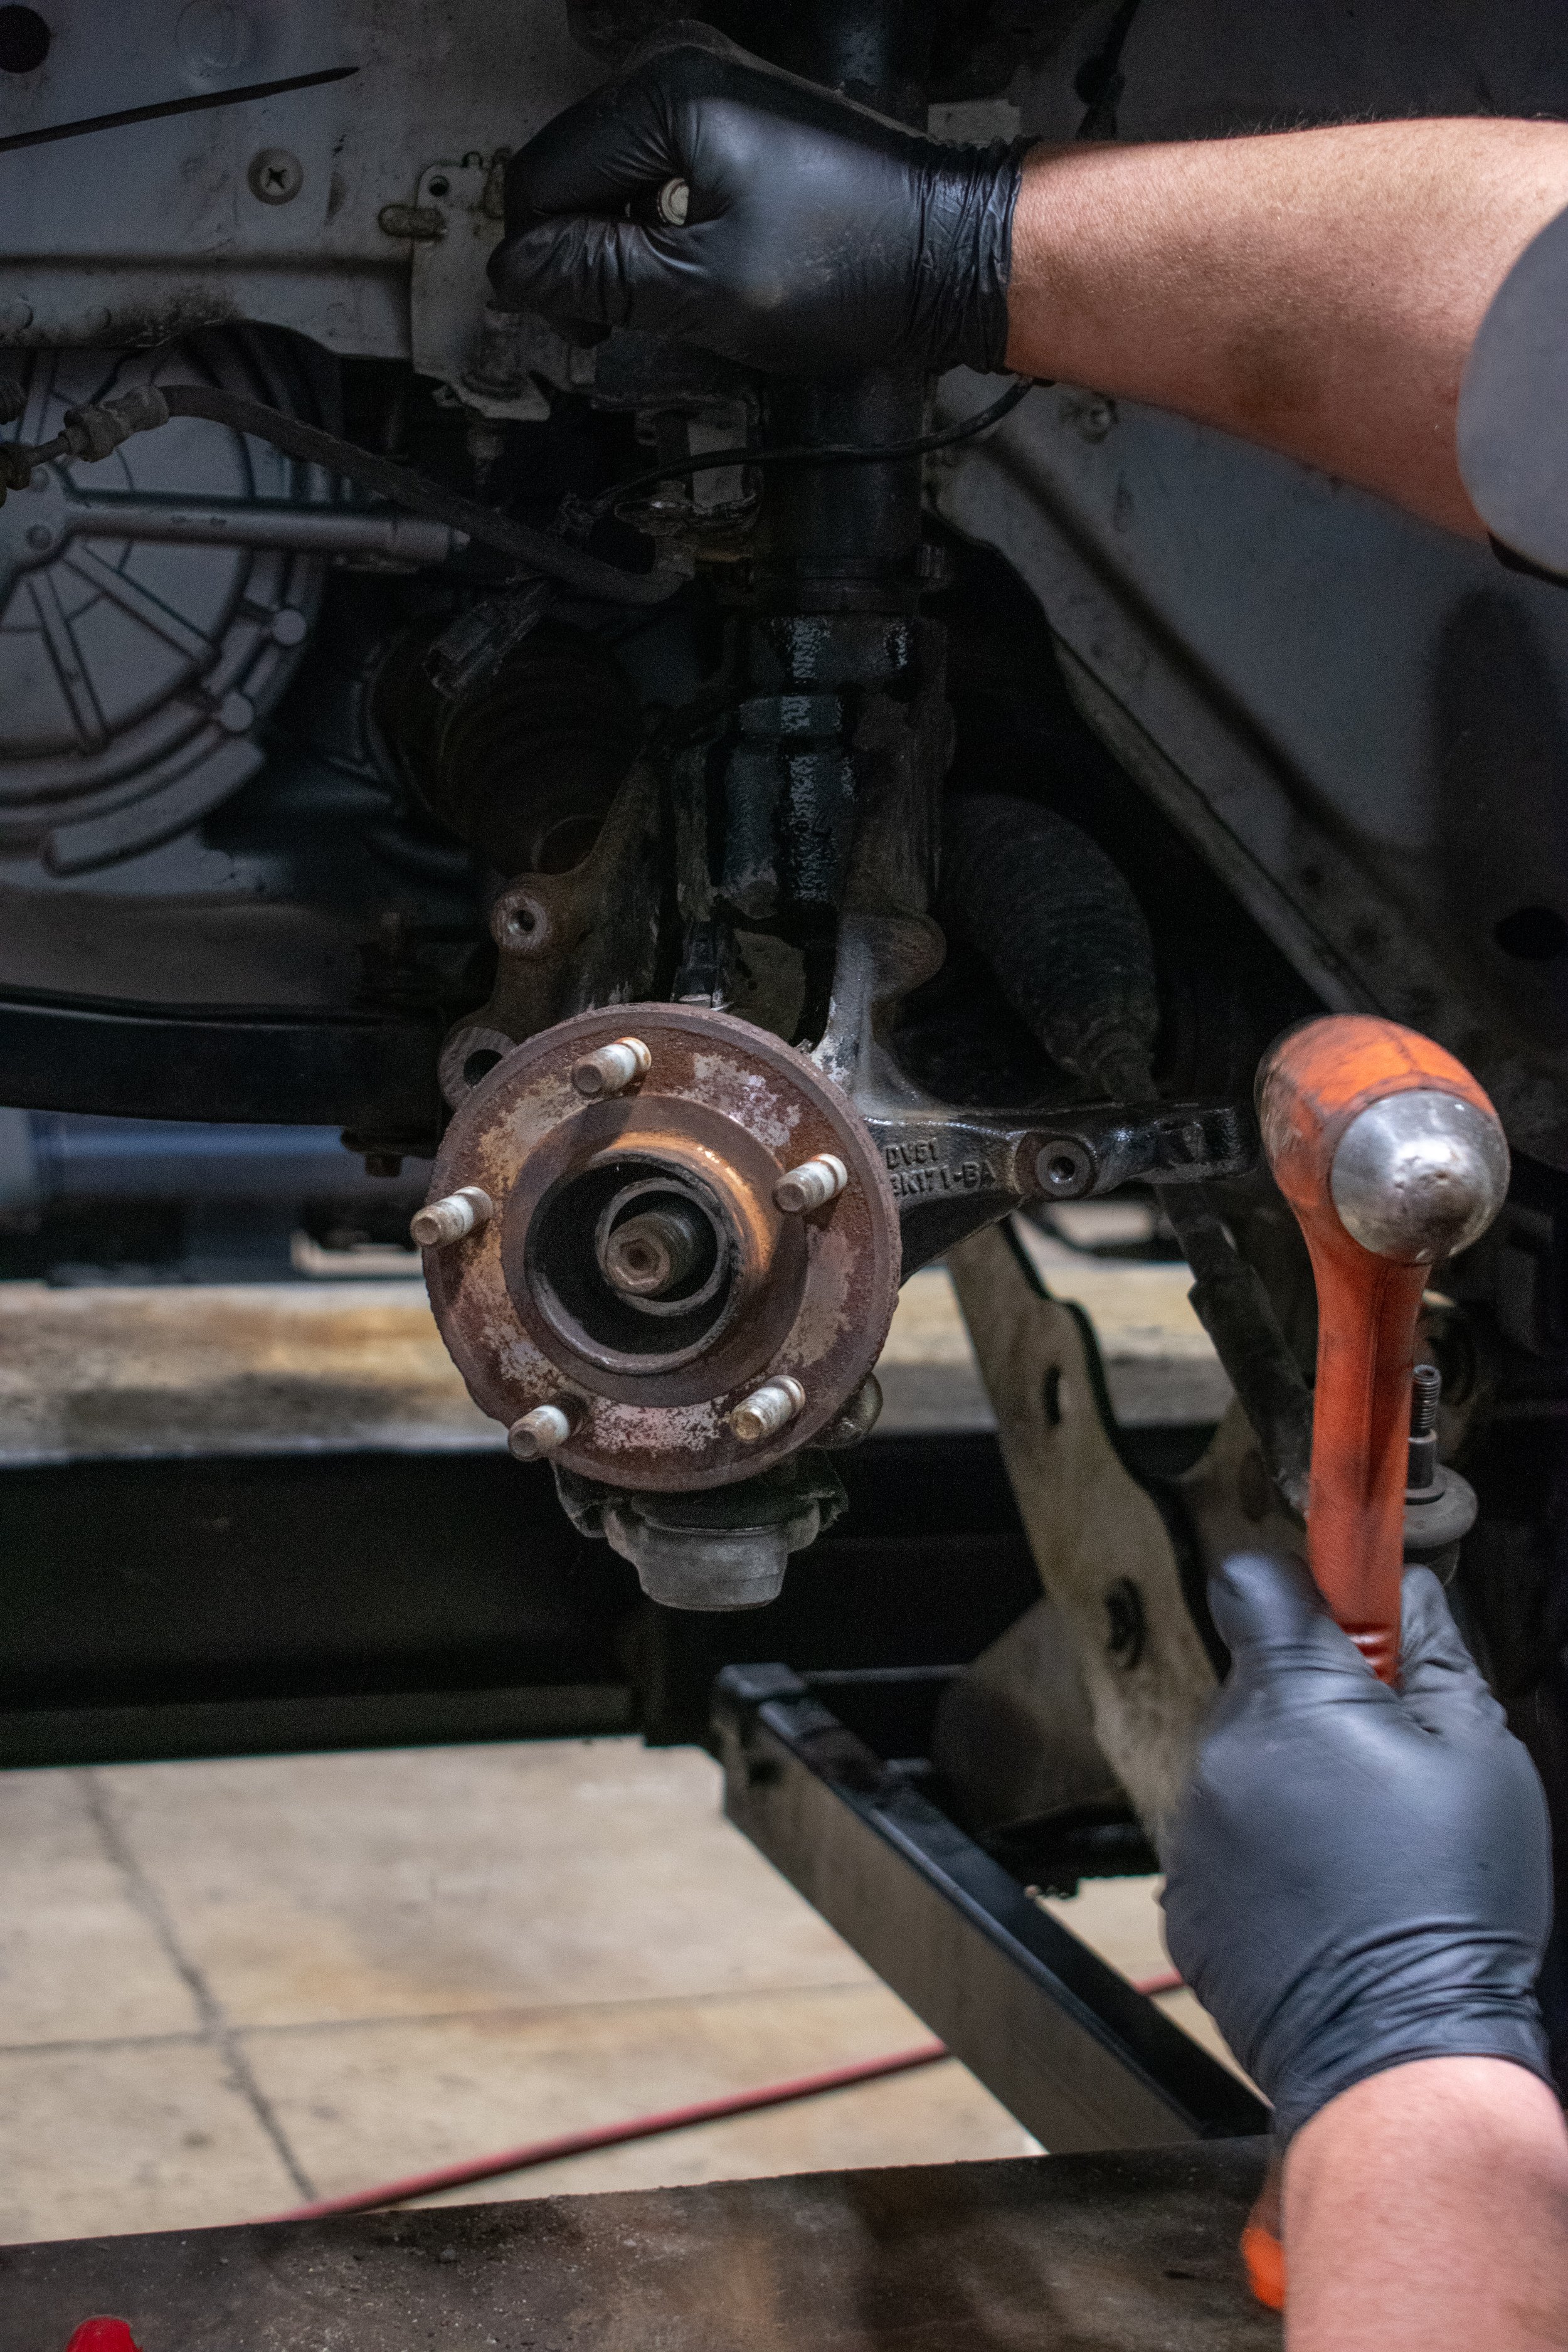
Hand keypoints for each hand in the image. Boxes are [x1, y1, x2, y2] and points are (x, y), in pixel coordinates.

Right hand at [489, 28, 1031, 377]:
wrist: (950, 253)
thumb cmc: (852, 267)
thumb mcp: (700, 288)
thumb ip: (594, 278)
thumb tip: (511, 276)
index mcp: (661, 97)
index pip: (543, 179)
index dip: (539, 266)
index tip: (571, 329)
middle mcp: (677, 75)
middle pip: (572, 176)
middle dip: (578, 257)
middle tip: (610, 330)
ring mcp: (709, 96)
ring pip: (611, 183)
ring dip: (618, 252)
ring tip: (659, 309)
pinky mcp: (735, 126)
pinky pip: (658, 180)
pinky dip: (659, 234)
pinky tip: (691, 277)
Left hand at [1162, 1554, 1551, 2141]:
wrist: (1401, 2050)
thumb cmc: (1450, 1908)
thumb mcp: (1480, 1756)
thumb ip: (1436, 1656)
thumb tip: (1411, 1595)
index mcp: (1297, 1699)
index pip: (1255, 1583)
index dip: (1303, 1588)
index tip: (1347, 1610)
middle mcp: (1228, 1750)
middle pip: (1259, 1679)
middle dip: (1316, 1699)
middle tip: (1384, 1756)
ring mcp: (1198, 1824)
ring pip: (1243, 1760)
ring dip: (1290, 1777)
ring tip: (1360, 1842)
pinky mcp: (1188, 1891)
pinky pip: (1225, 1836)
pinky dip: (1266, 1849)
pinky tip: (1325, 1892)